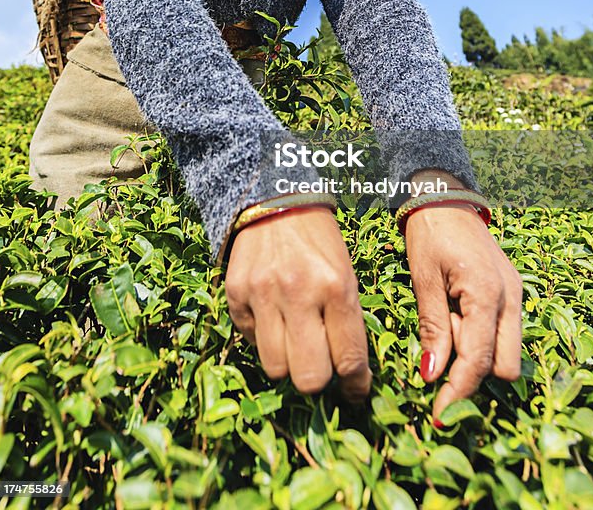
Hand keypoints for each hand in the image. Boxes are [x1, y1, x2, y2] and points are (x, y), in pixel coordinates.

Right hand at [224, 206, 372, 401]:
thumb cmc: (320, 242)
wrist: (276, 201)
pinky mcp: (236, 296)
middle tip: (322, 366)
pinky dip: (265, 340)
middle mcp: (298, 293)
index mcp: (336, 286)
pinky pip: (252, 343)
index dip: (356, 385)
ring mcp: (262, 295)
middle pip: (309, 378)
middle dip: (319, 380)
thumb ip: (347, 321)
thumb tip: (350, 375)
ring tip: (296, 342)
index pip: (349, 359)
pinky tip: (274, 317)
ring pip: (276, 368)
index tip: (356, 391)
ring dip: (289, 363)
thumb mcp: (345, 273)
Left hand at [405, 187, 522, 423]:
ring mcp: (517, 295)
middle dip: (473, 373)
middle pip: (505, 366)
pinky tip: (458, 321)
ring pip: (508, 352)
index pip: (479, 360)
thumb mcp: (424, 279)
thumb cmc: (430, 234)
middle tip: (439, 355)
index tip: (440, 414)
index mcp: (487, 293)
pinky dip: (483, 338)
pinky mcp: (513, 292)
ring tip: (447, 329)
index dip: (459, 391)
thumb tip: (431, 375)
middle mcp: (512, 298)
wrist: (446, 197)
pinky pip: (505, 332)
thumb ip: (433, 328)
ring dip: (478, 355)